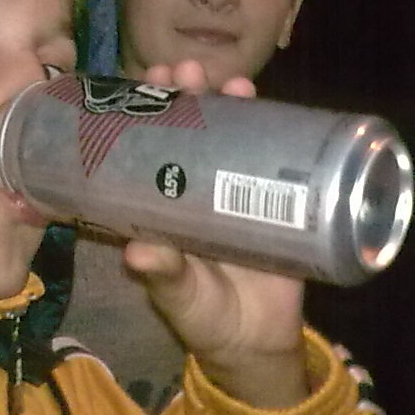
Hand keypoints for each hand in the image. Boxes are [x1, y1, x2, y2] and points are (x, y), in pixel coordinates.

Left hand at [121, 60, 307, 408]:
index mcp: (161, 203)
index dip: (140, 112)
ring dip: (227, 102)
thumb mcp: (182, 298)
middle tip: (180, 72)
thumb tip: (138, 252)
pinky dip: (272, 127)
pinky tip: (267, 106)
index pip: (143, 144)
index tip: (138, 84)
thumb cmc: (207, 317)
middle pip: (185, 126)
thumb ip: (165, 276)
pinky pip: (272, 155)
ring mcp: (234, 186)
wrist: (260, 342)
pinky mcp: (276, 196)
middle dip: (182, 94)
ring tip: (230, 83)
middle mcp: (193, 185)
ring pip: (228, 132)